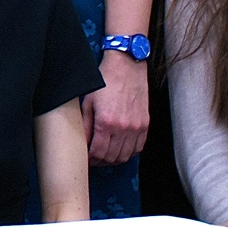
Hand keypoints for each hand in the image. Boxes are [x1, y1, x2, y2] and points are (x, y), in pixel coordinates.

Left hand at [83, 50, 148, 165]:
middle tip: (94, 159)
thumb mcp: (88, 102)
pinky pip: (138, 148)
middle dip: (101, 161)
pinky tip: (120, 148)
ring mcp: (136, 127)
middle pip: (112, 157)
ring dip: (114, 159)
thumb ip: (85, 125)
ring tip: (106, 155)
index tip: (86, 158)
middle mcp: (123, 128)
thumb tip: (81, 143)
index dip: (90, 159)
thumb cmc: (105, 81)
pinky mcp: (145, 124)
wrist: (126, 66)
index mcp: (106, 122)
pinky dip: (129, 152)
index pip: (98, 152)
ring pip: (125, 156)